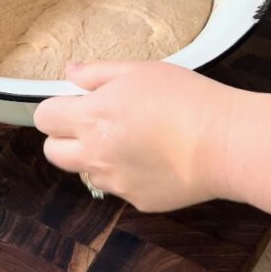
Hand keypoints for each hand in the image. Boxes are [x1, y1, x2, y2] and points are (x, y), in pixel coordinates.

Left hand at [34, 61, 240, 211]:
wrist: (226, 143)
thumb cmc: (187, 100)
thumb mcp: (140, 71)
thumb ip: (98, 73)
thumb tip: (70, 72)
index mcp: (92, 117)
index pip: (44, 118)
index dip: (56, 108)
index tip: (75, 103)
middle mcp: (95, 154)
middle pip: (53, 152)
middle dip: (64, 137)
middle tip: (93, 124)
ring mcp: (115, 182)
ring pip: (85, 172)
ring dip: (96, 157)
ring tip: (132, 140)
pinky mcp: (137, 201)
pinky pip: (119, 188)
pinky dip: (128, 175)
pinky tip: (155, 159)